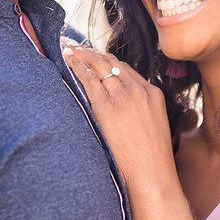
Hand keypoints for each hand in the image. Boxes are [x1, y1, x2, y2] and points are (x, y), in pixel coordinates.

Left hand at [61, 39, 174, 191]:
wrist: (152, 175)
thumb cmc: (151, 161)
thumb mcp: (153, 129)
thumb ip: (140, 113)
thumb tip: (124, 115)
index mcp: (152, 93)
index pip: (126, 69)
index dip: (106, 60)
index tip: (94, 56)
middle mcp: (139, 90)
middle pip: (111, 62)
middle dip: (91, 51)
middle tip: (73, 44)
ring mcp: (123, 96)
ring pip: (99, 66)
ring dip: (80, 54)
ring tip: (66, 46)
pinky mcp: (108, 106)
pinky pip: (89, 79)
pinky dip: (77, 66)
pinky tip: (66, 59)